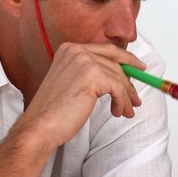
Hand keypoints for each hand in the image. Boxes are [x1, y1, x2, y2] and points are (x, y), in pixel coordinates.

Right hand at [16, 42, 145, 148]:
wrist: (39, 127)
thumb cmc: (54, 111)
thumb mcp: (73, 82)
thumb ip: (91, 73)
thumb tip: (120, 75)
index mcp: (69, 49)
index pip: (106, 49)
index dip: (125, 58)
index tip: (138, 66)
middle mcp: (76, 51)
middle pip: (116, 61)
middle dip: (130, 80)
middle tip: (137, 95)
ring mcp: (84, 61)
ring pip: (119, 77)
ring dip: (126, 97)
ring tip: (127, 110)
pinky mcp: (92, 76)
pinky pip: (118, 88)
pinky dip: (122, 102)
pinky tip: (119, 112)